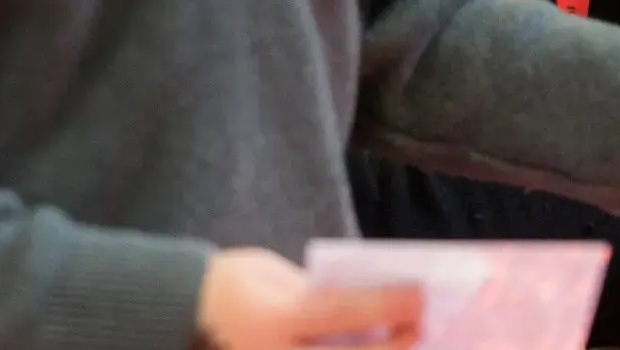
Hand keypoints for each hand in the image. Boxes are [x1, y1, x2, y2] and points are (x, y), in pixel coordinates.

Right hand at [198, 249, 421, 349]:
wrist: (191, 315)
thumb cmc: (240, 285)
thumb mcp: (280, 277)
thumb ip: (323, 294)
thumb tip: (375, 301)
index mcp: (279, 318)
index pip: (345, 312)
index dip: (388, 304)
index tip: (422, 294)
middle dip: (397, 344)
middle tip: (428, 327)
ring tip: (412, 340)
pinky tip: (380, 346)